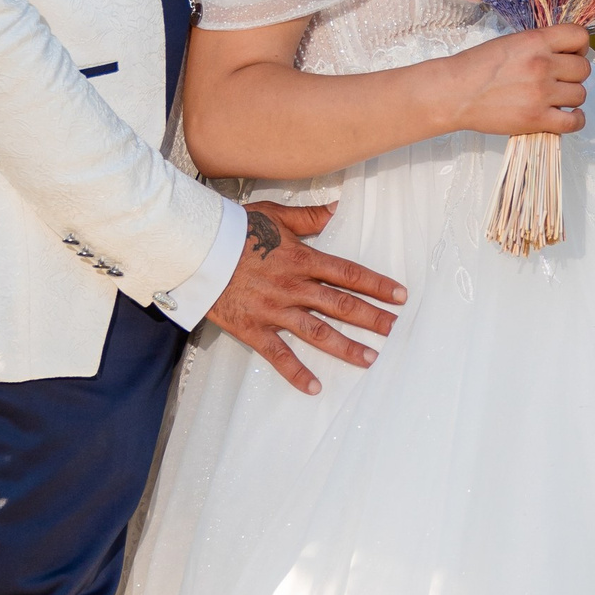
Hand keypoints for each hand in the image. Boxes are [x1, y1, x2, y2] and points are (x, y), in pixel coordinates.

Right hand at [207, 202, 406, 393]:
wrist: (195, 248)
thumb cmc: (233, 229)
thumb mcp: (274, 214)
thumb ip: (308, 216)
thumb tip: (336, 207)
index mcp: (301, 259)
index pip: (348, 274)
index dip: (377, 285)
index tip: (399, 295)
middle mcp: (293, 287)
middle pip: (341, 304)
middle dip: (371, 317)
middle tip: (393, 328)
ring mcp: (275, 310)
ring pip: (318, 332)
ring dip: (346, 347)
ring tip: (370, 358)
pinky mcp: (254, 328)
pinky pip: (278, 355)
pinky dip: (296, 372)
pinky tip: (314, 387)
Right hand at [444, 24, 592, 136]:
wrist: (455, 93)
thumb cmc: (477, 67)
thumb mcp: (510, 43)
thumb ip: (539, 46)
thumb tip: (565, 54)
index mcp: (535, 41)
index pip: (579, 36)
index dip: (579, 47)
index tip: (571, 54)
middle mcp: (542, 64)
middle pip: (583, 68)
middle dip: (574, 74)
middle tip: (559, 79)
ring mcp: (541, 93)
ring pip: (580, 94)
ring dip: (571, 96)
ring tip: (556, 98)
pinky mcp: (537, 119)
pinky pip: (574, 122)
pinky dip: (576, 119)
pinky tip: (568, 114)